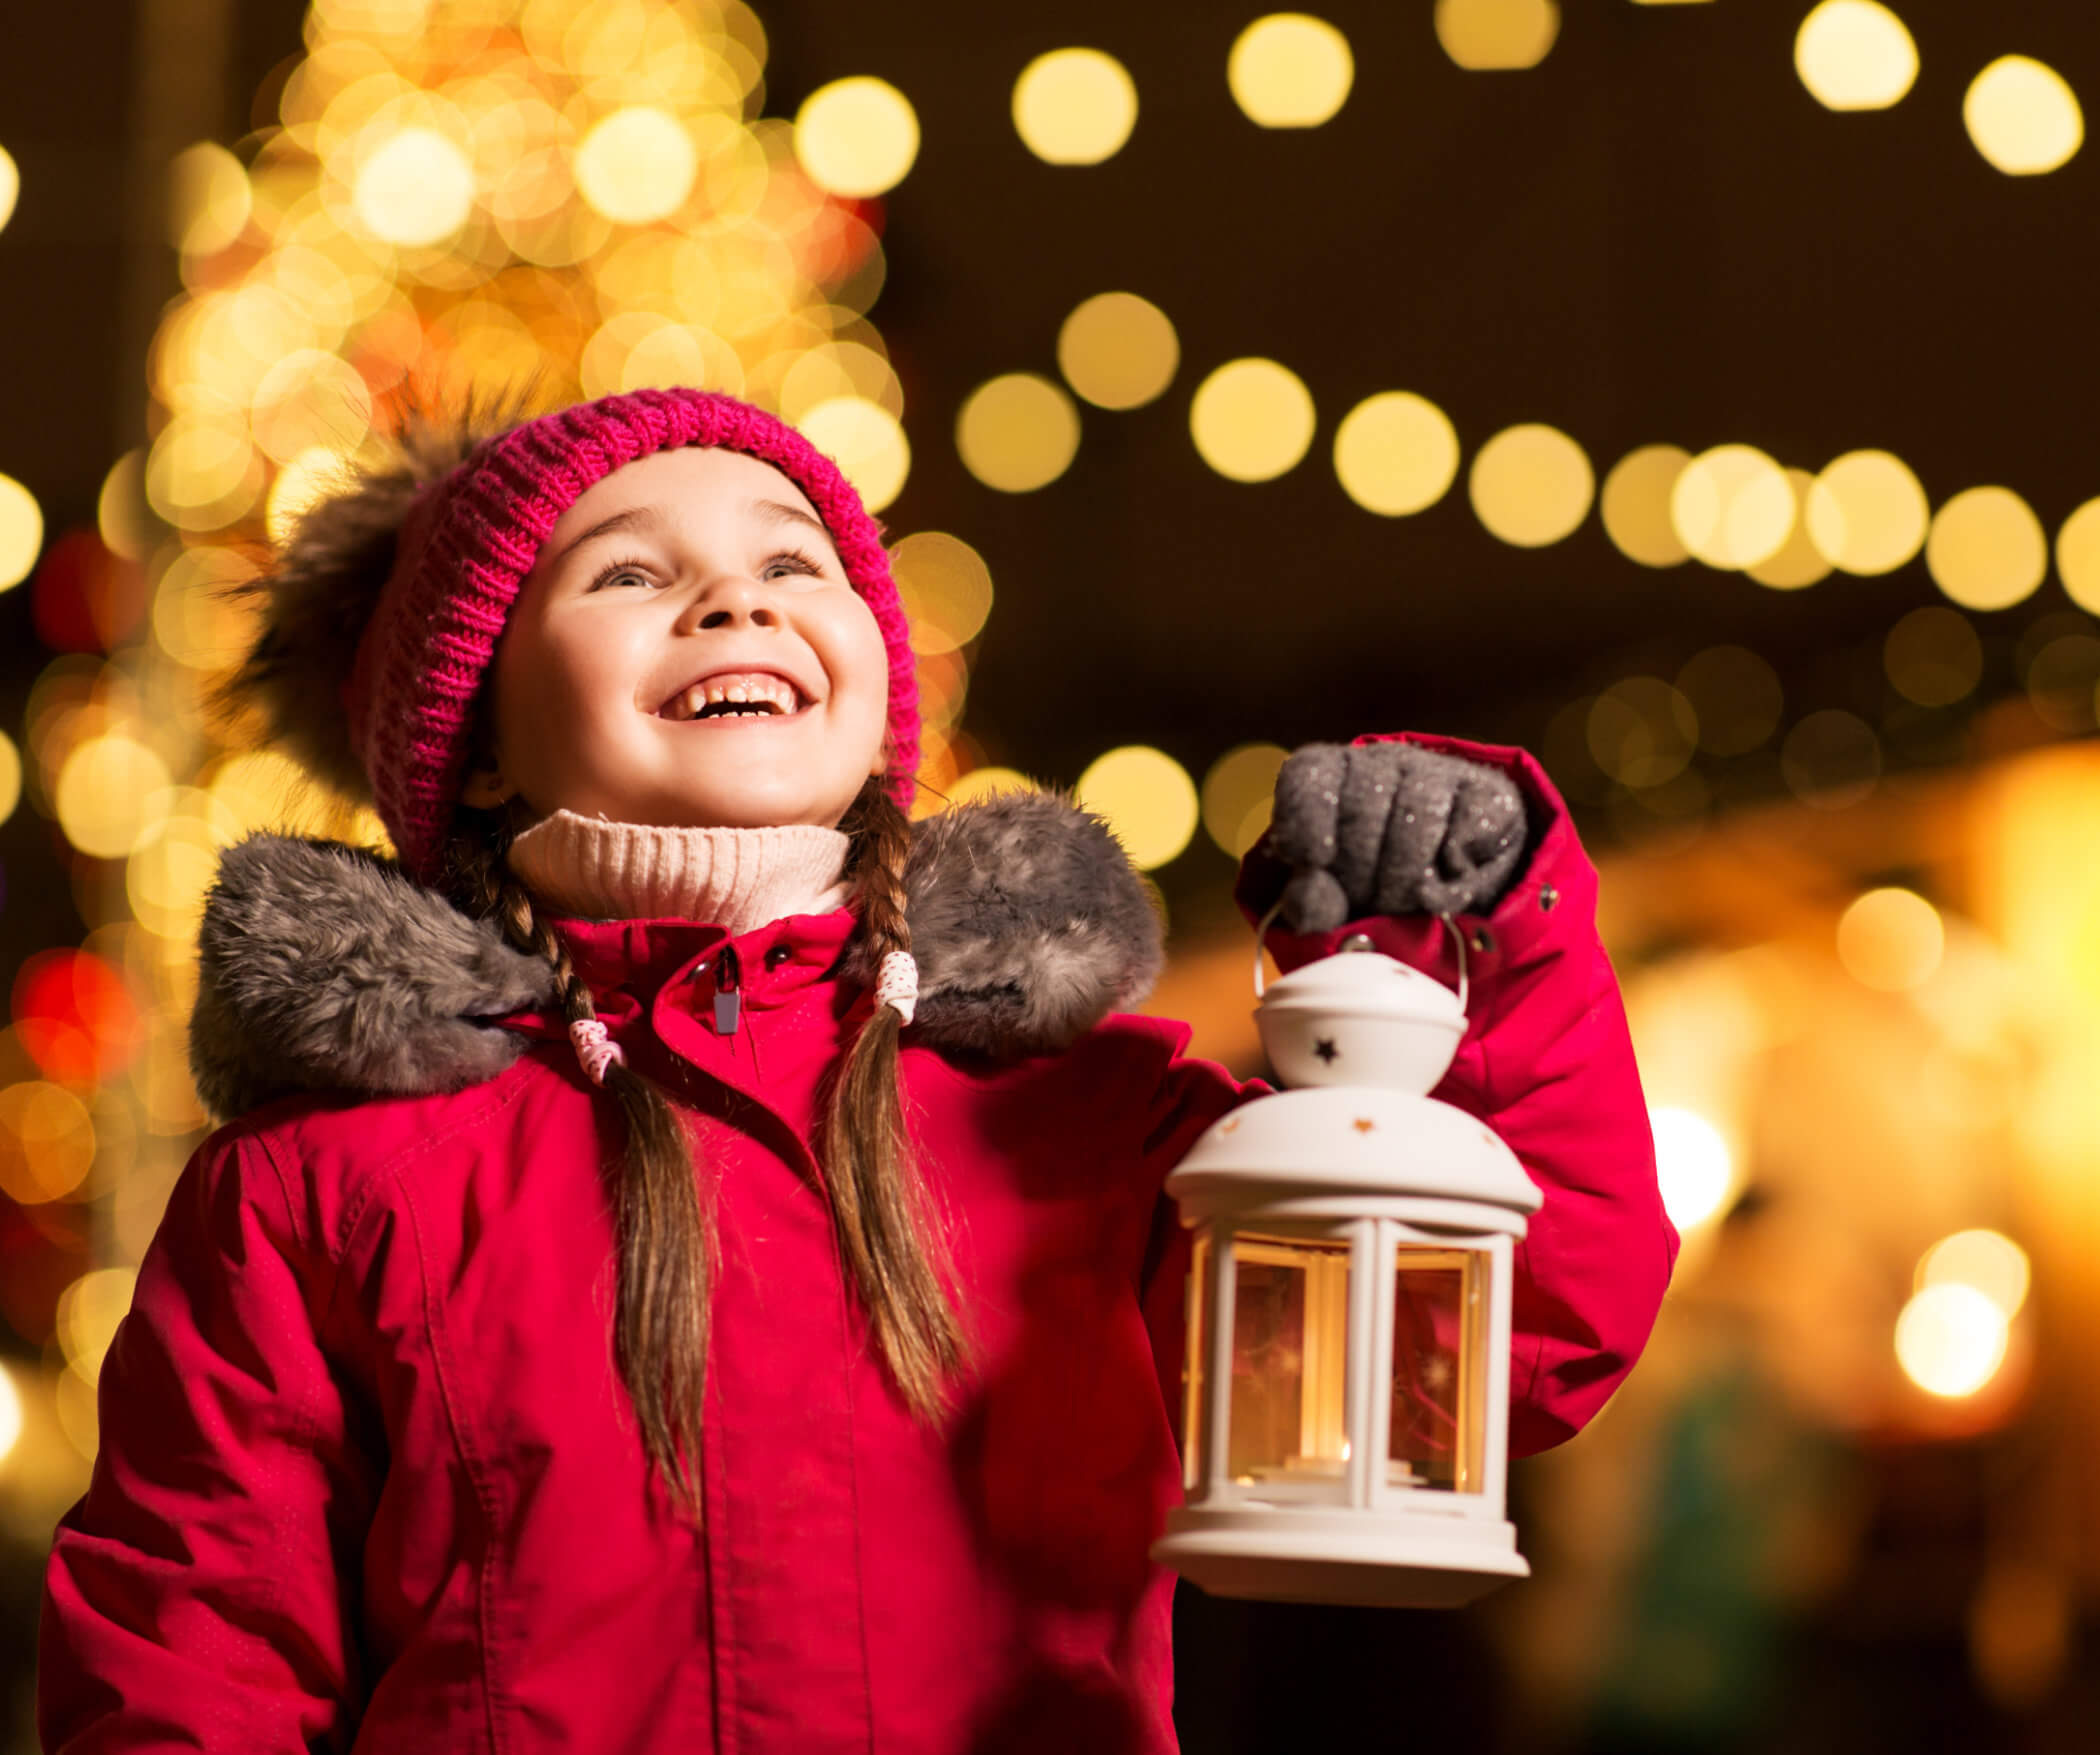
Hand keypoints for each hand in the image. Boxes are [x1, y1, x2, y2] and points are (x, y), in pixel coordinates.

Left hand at [1260, 742, 1528, 932]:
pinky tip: (1448, 880)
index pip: (1308, 775)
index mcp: (1331, 777)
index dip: (1307, 818)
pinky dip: (1455, 874)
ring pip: (1417, 817)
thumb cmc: (1377, 893)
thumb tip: (1309, 896)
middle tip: (1371, 901)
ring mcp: (1437, 772)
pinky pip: (1466, 833)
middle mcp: (1382, 763)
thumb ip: (1312, 902)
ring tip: (1407, 901)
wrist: (1458, 901)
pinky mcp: (1489, 793)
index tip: (1316, 859)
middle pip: (1363, 808)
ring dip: (1408, 878)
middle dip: (1362, 872)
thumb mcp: (1334, 904)